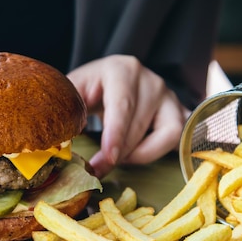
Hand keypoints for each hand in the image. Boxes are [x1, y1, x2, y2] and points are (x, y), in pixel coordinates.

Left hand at [67, 55, 187, 177]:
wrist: (110, 78)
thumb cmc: (90, 87)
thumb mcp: (74, 90)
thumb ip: (67, 109)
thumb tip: (61, 142)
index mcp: (122, 70)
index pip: (122, 105)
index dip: (115, 135)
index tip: (108, 158)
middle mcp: (151, 80)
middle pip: (139, 126)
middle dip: (118, 154)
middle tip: (97, 170)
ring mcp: (170, 96)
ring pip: (165, 134)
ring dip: (139, 153)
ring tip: (118, 155)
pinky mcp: (180, 111)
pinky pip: (178, 138)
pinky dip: (158, 151)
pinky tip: (138, 153)